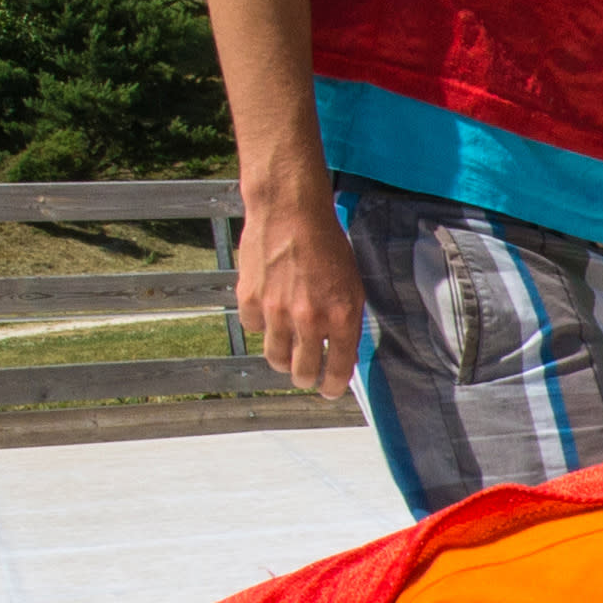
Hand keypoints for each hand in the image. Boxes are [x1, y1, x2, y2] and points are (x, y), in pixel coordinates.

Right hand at [235, 168, 364, 395]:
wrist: (291, 211)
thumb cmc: (326, 244)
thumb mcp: (351, 283)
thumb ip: (346, 321)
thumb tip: (341, 353)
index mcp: (341, 316)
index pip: (338, 369)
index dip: (331, 387)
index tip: (327, 391)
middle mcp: (309, 319)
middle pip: (302, 372)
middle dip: (305, 378)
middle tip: (305, 374)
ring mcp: (277, 311)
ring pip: (275, 358)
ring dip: (282, 358)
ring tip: (287, 349)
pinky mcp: (251, 299)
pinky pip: (254, 329)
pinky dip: (261, 325)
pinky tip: (268, 309)